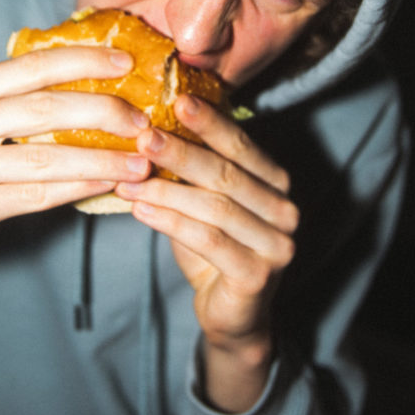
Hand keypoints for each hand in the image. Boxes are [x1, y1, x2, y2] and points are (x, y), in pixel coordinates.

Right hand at [0, 46, 150, 288]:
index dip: (82, 60)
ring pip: (44, 159)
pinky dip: (78, 189)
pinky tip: (107, 184)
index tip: (125, 60)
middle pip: (42, 109)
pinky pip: (33, 196)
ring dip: (101, 159)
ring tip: (141, 159)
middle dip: (103, 110)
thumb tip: (85, 84)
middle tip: (144, 119)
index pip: (29, 66)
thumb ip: (8, 99)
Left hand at [116, 95, 297, 411]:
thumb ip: (191, 170)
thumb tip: (148, 126)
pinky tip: (142, 210)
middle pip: (226, 173)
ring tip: (129, 179)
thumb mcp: (203, 201)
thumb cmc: (214, 247)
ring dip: (167, 190)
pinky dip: (172, 222)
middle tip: (142, 137)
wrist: (232, 315)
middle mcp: (285, 209)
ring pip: (216, 207)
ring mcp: (277, 244)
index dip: (209, 122)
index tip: (176, 99)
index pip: (241, 145)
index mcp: (276, 182)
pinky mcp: (258, 275)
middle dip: (181, 151)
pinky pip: (209, 241)